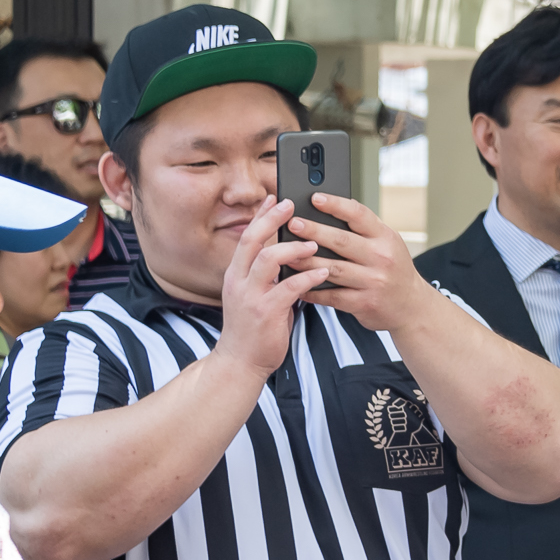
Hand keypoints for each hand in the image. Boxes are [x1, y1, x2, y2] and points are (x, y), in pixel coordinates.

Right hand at [216, 199, 331, 379]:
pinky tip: (322, 271)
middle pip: (253, 240)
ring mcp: (250, 296)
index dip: (260, 215)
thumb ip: (269, 275)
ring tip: (314, 243)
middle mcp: (239, 280)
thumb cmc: (255, 328)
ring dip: (293, 248)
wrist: (241, 362)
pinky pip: (288, 288)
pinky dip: (307, 277)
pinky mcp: (265, 312)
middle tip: (292, 205)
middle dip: (272, 219)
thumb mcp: (256, 295)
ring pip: (268, 259)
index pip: (247, 236)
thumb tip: (291, 254)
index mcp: (236, 274)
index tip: (274, 197)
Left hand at [288, 193, 437, 333]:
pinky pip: (332, 295)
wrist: (412, 306)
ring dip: (306, 262)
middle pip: (341, 241)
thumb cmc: (394, 269)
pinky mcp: (364, 303)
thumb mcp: (388, 243)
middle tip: (293, 224)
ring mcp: (373, 281)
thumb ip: (364, 229)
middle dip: (314, 231)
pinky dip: (312, 290)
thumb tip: (332, 208)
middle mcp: (381, 257)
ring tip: (286, 255)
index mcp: (385, 237)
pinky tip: (297, 284)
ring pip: (333, 269)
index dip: (336, 204)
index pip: (359, 215)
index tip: (315, 197)